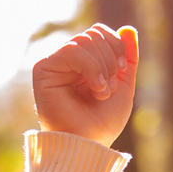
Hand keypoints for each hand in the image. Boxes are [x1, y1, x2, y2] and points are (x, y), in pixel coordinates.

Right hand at [32, 24, 138, 144]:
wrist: (89, 143)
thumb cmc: (103, 120)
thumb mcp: (123, 84)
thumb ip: (127, 57)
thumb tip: (128, 28)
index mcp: (84, 62)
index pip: (99, 32)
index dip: (116, 45)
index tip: (123, 69)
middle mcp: (67, 61)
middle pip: (93, 33)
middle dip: (110, 58)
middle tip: (111, 87)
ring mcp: (55, 64)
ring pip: (83, 40)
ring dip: (102, 66)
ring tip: (103, 91)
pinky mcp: (44, 69)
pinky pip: (71, 50)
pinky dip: (91, 67)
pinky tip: (96, 88)